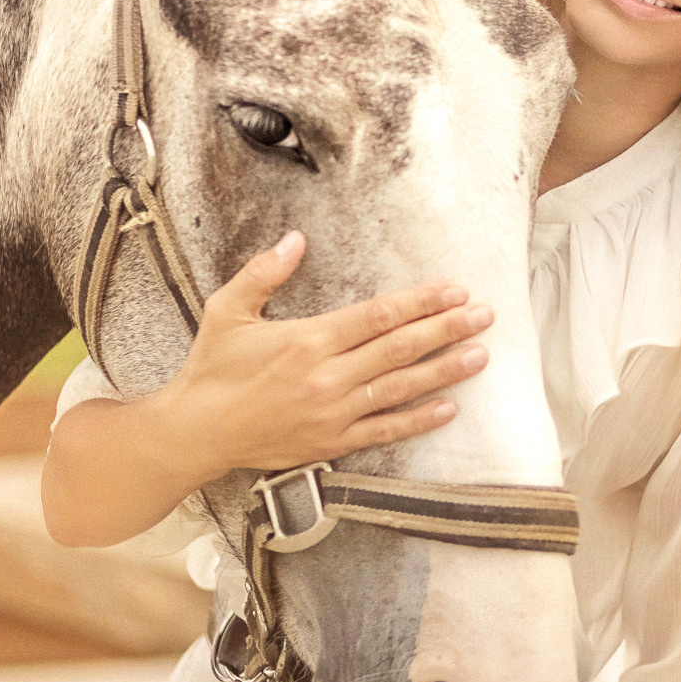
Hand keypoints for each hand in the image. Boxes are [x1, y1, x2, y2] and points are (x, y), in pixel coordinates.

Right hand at [154, 231, 492, 481]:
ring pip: (401, 388)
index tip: (454, 290)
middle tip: (485, 315)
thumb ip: (264, 272)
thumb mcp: (229, 310)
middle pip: (400, 348)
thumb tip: (295, 238)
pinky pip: (385, 430)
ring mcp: (333, 413)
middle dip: (447, 329)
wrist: (196, 432)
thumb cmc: (212, 368)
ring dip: (445, 371)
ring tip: (481, 355)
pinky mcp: (332, 443)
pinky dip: (418, 420)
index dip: (421, 302)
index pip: (379, 316)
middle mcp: (328, 376)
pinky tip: (448, 408)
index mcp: (308, 340)